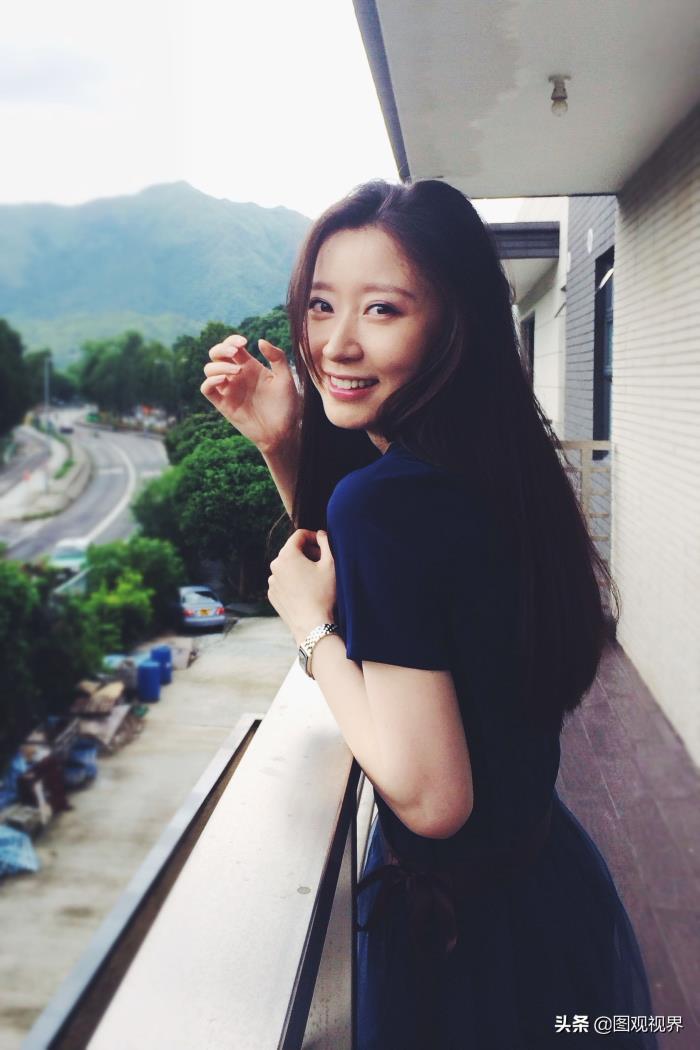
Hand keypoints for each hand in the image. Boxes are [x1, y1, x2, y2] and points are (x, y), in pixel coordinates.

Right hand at [200, 334, 300, 454]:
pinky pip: (206, 389)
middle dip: (221, 348)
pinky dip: (210, 381)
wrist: (282, 432)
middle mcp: (236, 376)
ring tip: (237, 371)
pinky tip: (224, 380)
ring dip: (219, 366)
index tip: (244, 342)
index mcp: (250, 367)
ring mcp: (229, 390)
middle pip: (216, 355)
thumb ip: (277, 357)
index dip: (232, 340)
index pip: (232, 347)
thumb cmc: (286, 406)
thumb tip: (259, 341)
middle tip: (234, 352)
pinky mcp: (223, 404)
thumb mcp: (286, 378)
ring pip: (209, 370)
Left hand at [267, 529, 335, 645]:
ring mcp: (272, 582)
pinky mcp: (272, 595)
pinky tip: (307, 591)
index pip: (299, 535)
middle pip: (292, 550)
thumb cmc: (324, 594)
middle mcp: (275, 566)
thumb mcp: (331, 564)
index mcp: (287, 555)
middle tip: (323, 563)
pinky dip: (294, 581)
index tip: (324, 546)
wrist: (313, 625)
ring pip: (288, 566)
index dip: (314, 537)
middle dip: (308, 553)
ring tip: (315, 579)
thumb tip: (320, 534)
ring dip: (300, 567)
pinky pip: (284, 581)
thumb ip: (326, 542)